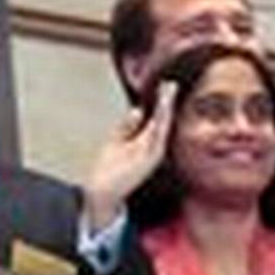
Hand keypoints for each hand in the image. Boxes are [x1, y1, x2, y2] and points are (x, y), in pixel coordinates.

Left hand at [82, 81, 176, 233]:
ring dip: (165, 111)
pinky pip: (156, 140)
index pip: (157, 118)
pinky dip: (160, 126)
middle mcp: (152, 147)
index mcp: (146, 142)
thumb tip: (137, 110)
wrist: (103, 190)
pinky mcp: (148, 161)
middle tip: (171, 84)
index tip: (165, 85)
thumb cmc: (110, 168)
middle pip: (162, 120)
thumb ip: (127, 126)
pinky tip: (161, 115)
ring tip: (168, 94)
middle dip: (167, 102)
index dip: (161, 102)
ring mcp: (152, 154)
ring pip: (162, 128)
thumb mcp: (117, 141)